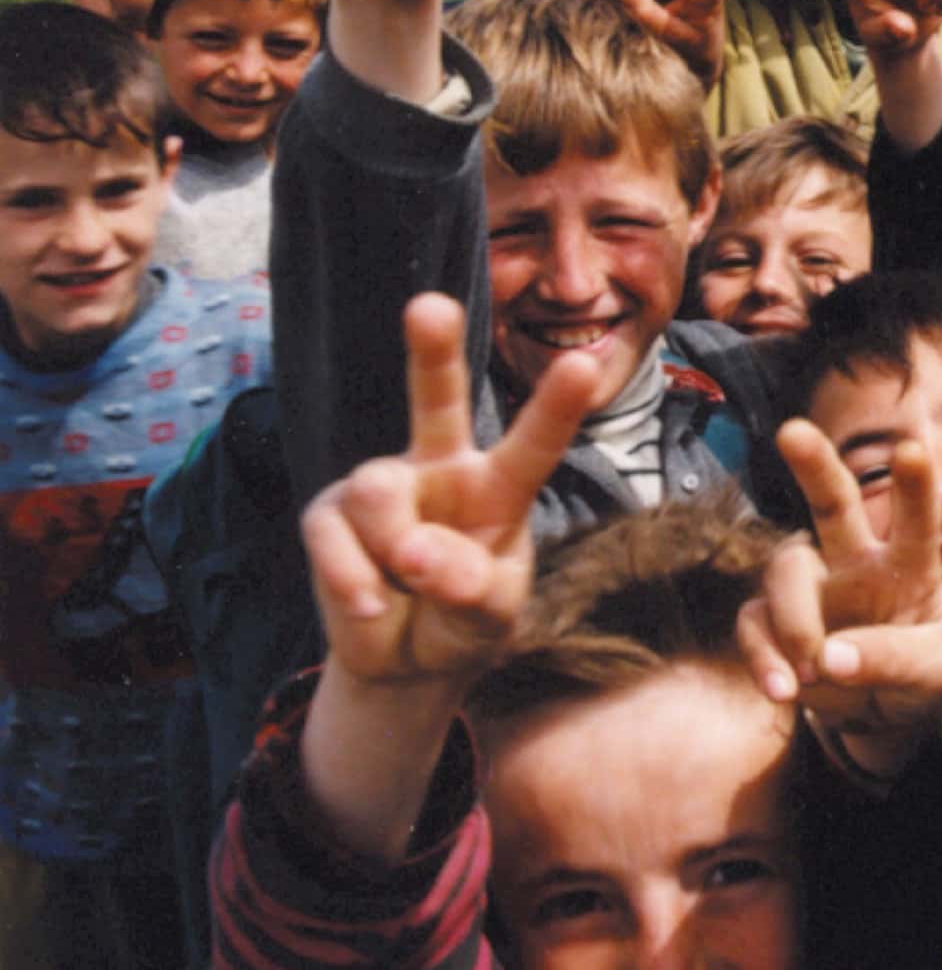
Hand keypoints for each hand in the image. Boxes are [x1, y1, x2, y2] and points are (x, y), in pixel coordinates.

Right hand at [298, 294, 599, 689]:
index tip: (583, 363)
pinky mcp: (330, 515)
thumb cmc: (464, 622)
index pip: (533, 443)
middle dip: (432, 351)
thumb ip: (470, 589)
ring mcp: (382, 485)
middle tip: (430, 306)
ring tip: (405, 586)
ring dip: (393, 552)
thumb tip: (415, 554)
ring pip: (378, 491)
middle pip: (437, 400)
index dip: (556, 406)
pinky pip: (333, 538)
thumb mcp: (489, 618)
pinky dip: (352, 583)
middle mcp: (442, 468)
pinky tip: (371, 605)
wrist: (405, 662)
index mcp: (500, 486)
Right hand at [736, 421, 941, 769]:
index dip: (913, 485)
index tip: (912, 450)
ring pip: (785, 569)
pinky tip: (783, 690)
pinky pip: (755, 624)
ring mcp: (812, 590)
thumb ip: (890, 658)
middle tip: (793, 431)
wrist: (884, 717)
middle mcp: (855, 561)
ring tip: (814, 666)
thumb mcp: (931, 672)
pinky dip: (764, 657)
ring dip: (795, 617)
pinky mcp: (774, 624)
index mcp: (908, 564)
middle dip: (815, 465)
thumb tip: (829, 657)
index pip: (917, 519)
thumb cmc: (921, 676)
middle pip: (832, 503)